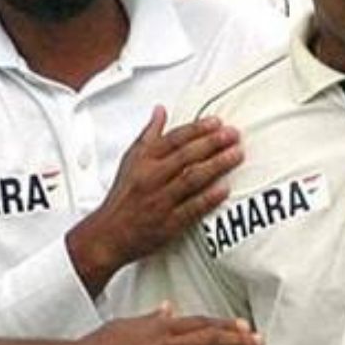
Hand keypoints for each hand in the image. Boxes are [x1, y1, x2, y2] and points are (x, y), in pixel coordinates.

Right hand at [67, 106, 241, 296]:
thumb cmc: (122, 197)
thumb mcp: (130, 160)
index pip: (173, 139)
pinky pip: (192, 208)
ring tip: (237, 154)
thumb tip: (160, 111)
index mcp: (143, 161)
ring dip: (217, 165)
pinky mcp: (168, 224)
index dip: (197, 129)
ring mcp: (160, 201)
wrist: (108, 234)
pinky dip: (208, 198)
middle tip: (233, 134)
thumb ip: (148, 135)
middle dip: (212, 143)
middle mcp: (151, 179)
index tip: (217, 122)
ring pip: (192, 179)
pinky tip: (225, 189)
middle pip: (186, 156)